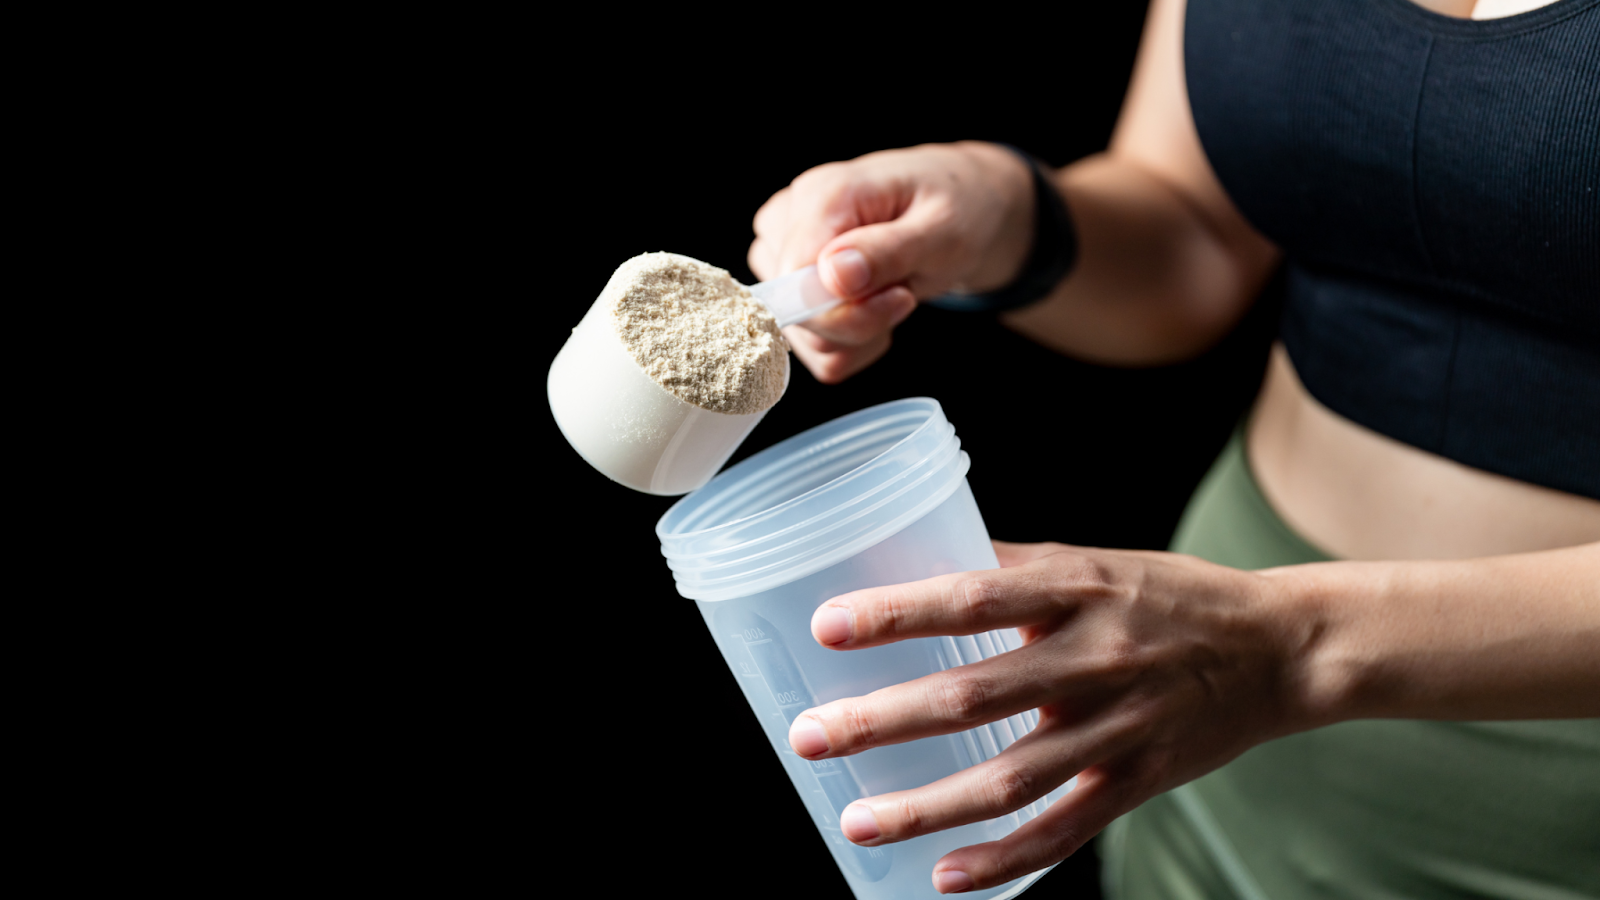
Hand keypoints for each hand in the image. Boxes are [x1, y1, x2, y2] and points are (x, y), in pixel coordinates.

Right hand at [749, 142, 1034, 382]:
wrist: (960, 210)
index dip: (846, 308)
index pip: (795, 278)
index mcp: (820, 194)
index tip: (901, 296)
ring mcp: (782, 255)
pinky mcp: (789, 286)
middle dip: (859, 323)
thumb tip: (832, 274)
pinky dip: (850, 345)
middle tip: (904, 293)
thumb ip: (888, 251)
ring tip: (891, 294)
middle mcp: (787, 222)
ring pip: (801, 337)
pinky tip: (875, 310)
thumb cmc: (954, 210)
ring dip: (857, 336)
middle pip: (794, 312)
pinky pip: (809, 347)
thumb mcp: (943, 229)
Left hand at [785, 541, 1317, 892]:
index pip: (972, 597)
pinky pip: (1066, 829)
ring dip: (927, 805)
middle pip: (974, 695)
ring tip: (856, 821)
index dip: (898, 613)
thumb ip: (1011, 568)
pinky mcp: (1141, 780)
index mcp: (1077, 587)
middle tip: (810, 737)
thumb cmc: (1170, 595)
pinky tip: (945, 876)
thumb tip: (917, 562)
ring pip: (1011, 777)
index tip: (828, 625)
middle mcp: (1095, 656)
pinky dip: (1006, 859)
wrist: (1280, 647)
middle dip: (883, 719)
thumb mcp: (1094, 560)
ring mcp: (1119, 726)